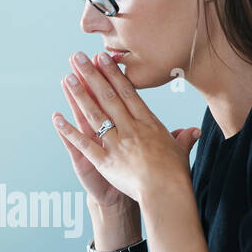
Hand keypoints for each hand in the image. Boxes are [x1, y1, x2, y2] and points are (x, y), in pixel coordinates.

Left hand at [52, 51, 200, 205]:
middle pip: (108, 97)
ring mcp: (116, 144)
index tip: (103, 58)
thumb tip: (195, 131)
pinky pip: (84, 143)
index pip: (128, 93)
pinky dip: (69, 131)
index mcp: (148, 123)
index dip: (113, 74)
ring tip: (67, 77)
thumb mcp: (181, 151)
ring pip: (95, 115)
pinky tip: (57, 118)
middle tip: (78, 58)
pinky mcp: (105, 161)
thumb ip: (184, 138)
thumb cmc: (175, 174)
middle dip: (92, 75)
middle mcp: (130, 129)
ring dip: (80, 95)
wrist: (166, 192)